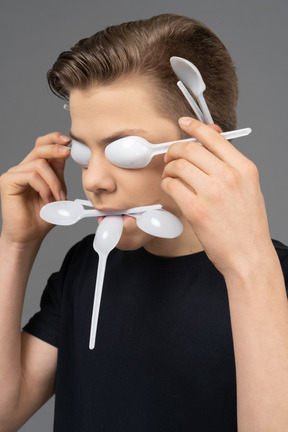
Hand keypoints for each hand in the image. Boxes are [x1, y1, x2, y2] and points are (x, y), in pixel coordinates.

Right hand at [0, 132, 70, 245]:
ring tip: (57, 198)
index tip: (68, 141)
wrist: (30, 236)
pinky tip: (47, 199)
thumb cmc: (42, 217)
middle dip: (56, 149)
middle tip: (67, 152)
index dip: (54, 139)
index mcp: (34, 169)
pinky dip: (44, 187)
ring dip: (54, 182)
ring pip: (39, 164)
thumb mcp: (57, 191)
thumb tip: (65, 152)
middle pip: (39, 148)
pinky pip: (31, 176)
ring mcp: (14, 174)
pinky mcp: (7, 181)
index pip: (41, 145)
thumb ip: (58, 173)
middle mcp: (22, 169)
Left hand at [161, 117, 272, 276]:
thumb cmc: (247, 226)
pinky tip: (170, 188)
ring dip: (168, 168)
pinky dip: (166, 184)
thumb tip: (209, 147)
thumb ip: (230, 167)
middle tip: (170, 156)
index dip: (194, 127)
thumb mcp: (248, 189)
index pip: (214, 137)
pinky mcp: (196, 209)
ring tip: (170, 175)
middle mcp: (229, 176)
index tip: (183, 123)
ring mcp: (212, 192)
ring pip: (178, 165)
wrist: (249, 255)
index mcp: (244, 168)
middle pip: (190, 148)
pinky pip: (171, 185)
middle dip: (174, 149)